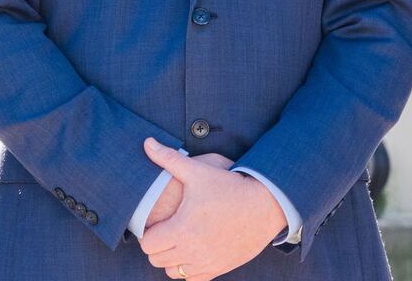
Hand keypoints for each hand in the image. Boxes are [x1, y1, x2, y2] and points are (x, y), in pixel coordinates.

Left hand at [139, 139, 286, 280]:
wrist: (264, 205)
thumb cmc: (229, 186)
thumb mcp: (198, 170)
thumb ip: (169, 158)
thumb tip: (147, 142)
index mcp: (182, 228)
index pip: (148, 244)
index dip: (149, 232)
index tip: (158, 222)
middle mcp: (192, 250)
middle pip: (157, 259)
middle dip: (158, 245)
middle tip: (167, 229)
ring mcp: (206, 262)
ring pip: (173, 272)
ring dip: (171, 258)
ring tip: (180, 239)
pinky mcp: (219, 268)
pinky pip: (192, 279)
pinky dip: (188, 269)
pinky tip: (194, 250)